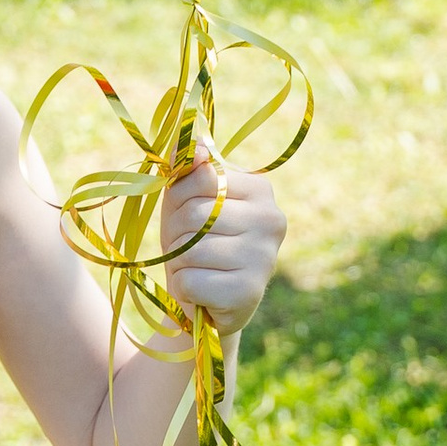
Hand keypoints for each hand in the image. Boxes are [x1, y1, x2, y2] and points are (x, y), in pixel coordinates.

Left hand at [159, 137, 286, 334]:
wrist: (205, 300)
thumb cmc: (194, 240)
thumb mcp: (185, 198)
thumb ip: (186, 167)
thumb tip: (192, 145)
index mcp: (260, 188)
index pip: (201, 177)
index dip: (178, 198)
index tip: (186, 213)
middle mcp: (271, 219)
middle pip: (194, 214)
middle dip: (175, 233)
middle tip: (186, 248)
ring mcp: (264, 257)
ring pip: (190, 250)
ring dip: (178, 262)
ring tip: (195, 269)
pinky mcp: (249, 292)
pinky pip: (190, 281)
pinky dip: (184, 288)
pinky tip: (202, 291)